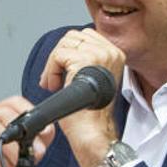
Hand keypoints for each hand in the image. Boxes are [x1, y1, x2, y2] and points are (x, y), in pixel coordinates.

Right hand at [0, 97, 54, 166]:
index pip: (11, 102)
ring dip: (12, 148)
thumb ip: (34, 141)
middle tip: (37, 152)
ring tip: (21, 163)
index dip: (29, 113)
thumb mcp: (23, 158)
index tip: (43, 130)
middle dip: (24, 133)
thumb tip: (46, 130)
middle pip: (1, 113)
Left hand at [38, 28, 125, 166]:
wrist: (92, 130)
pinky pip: (57, 56)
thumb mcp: (94, 77)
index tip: (64, 70)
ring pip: (63, 45)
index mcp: (115, 53)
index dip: (68, 52)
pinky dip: (50, 72)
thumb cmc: (91, 110)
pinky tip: (54, 86)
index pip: (85, 35)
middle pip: (72, 37)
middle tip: (54, 78)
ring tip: (54, 84)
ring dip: (52, 65)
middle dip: (58, 56)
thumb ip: (87, 59)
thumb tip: (68, 46)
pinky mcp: (85, 62)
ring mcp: (99, 56)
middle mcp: (110, 52)